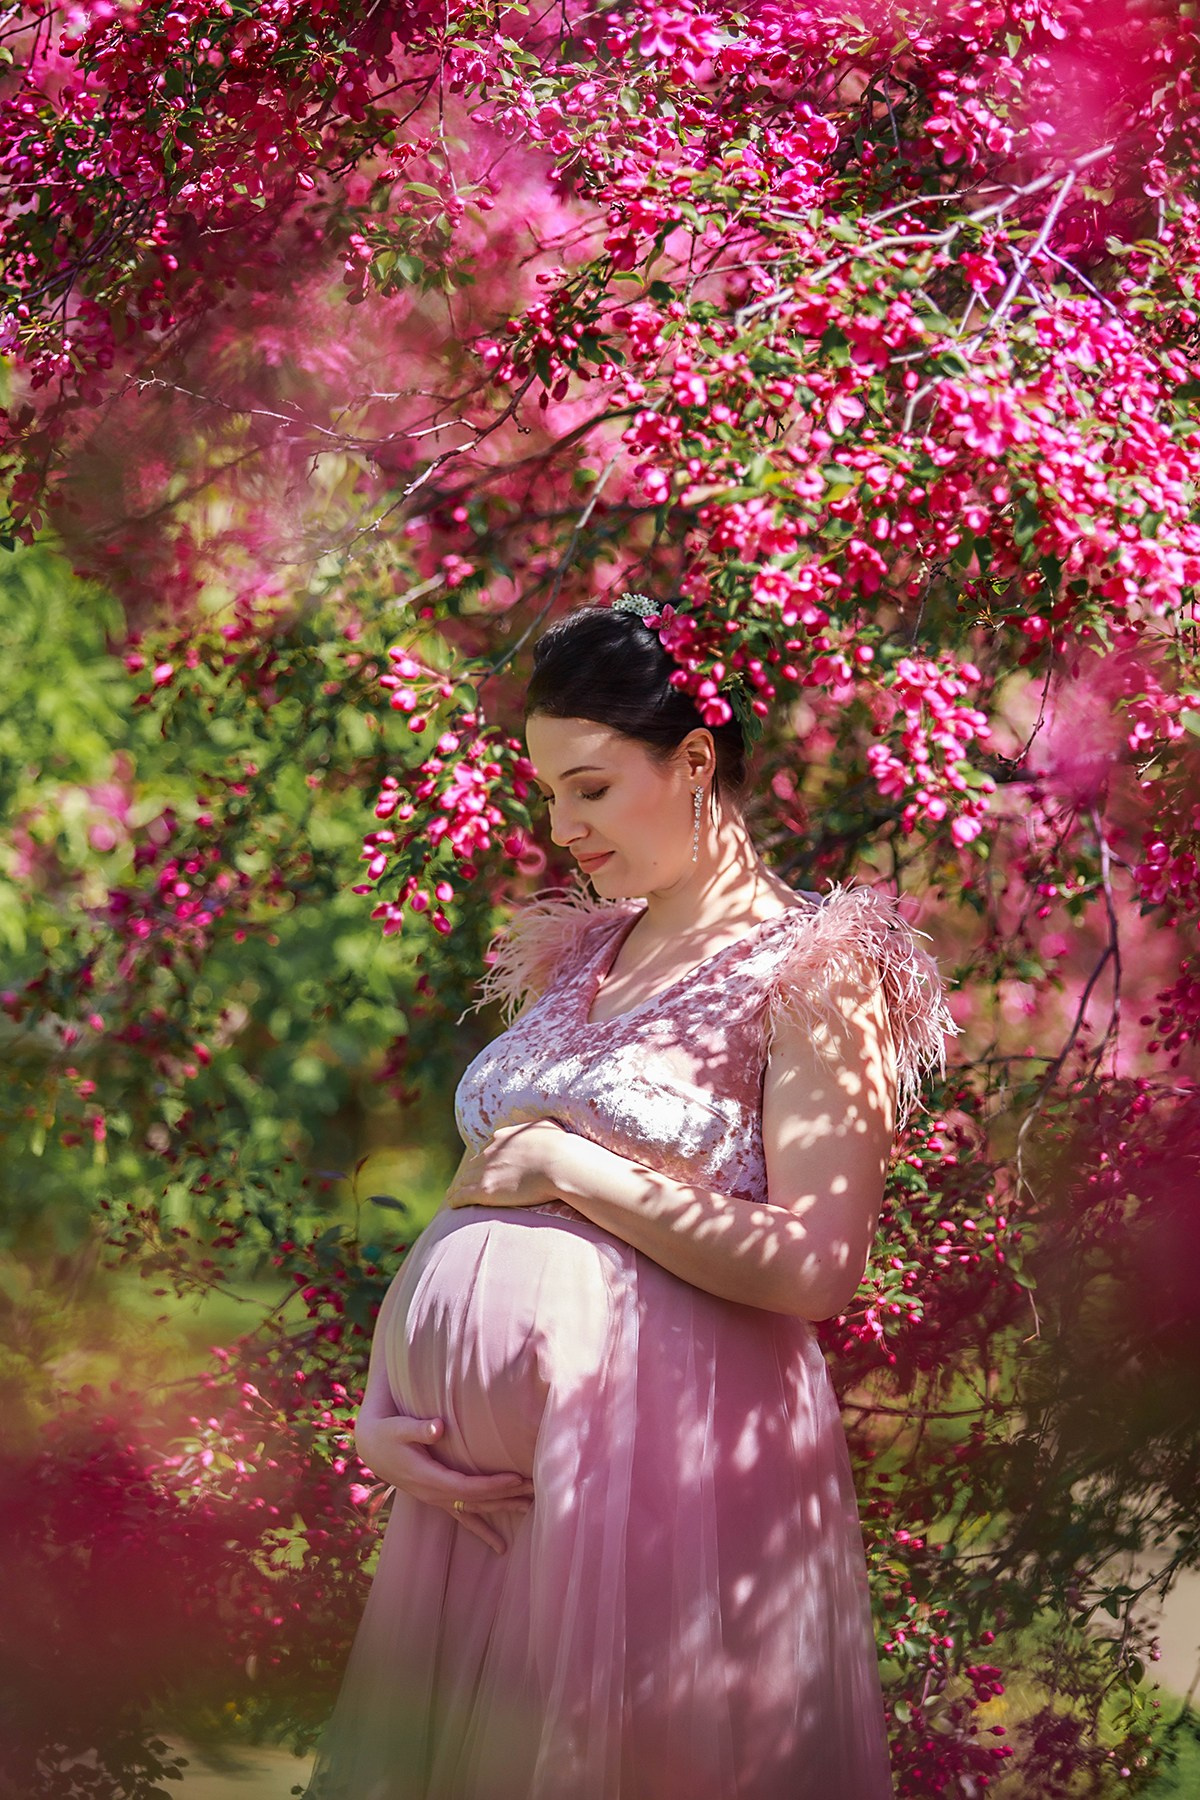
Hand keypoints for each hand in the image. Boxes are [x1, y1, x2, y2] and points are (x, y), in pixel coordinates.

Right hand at [355, 1412, 533, 1554]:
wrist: (372, 1448)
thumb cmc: (387, 1434)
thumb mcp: (398, 1428)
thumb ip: (418, 1428)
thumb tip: (438, 1427)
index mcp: (429, 1478)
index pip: (467, 1487)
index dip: (492, 1484)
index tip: (516, 1479)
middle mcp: (435, 1494)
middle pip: (477, 1501)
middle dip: (506, 1496)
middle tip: (536, 1491)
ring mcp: (437, 1499)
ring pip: (474, 1511)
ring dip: (502, 1509)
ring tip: (529, 1510)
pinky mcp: (439, 1498)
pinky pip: (465, 1518)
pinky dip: (483, 1530)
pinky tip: (500, 1546)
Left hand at [445, 1120, 567, 1210]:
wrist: (559, 1164)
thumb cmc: (560, 1147)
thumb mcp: (546, 1126)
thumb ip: (536, 1127)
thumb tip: (541, 1126)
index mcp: (503, 1137)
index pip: (488, 1149)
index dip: (486, 1159)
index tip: (486, 1166)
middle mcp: (490, 1152)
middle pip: (473, 1164)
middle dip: (468, 1173)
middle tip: (464, 1182)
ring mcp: (485, 1171)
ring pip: (463, 1180)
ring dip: (458, 1187)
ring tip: (453, 1194)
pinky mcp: (485, 1190)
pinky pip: (462, 1195)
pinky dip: (455, 1198)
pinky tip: (451, 1203)